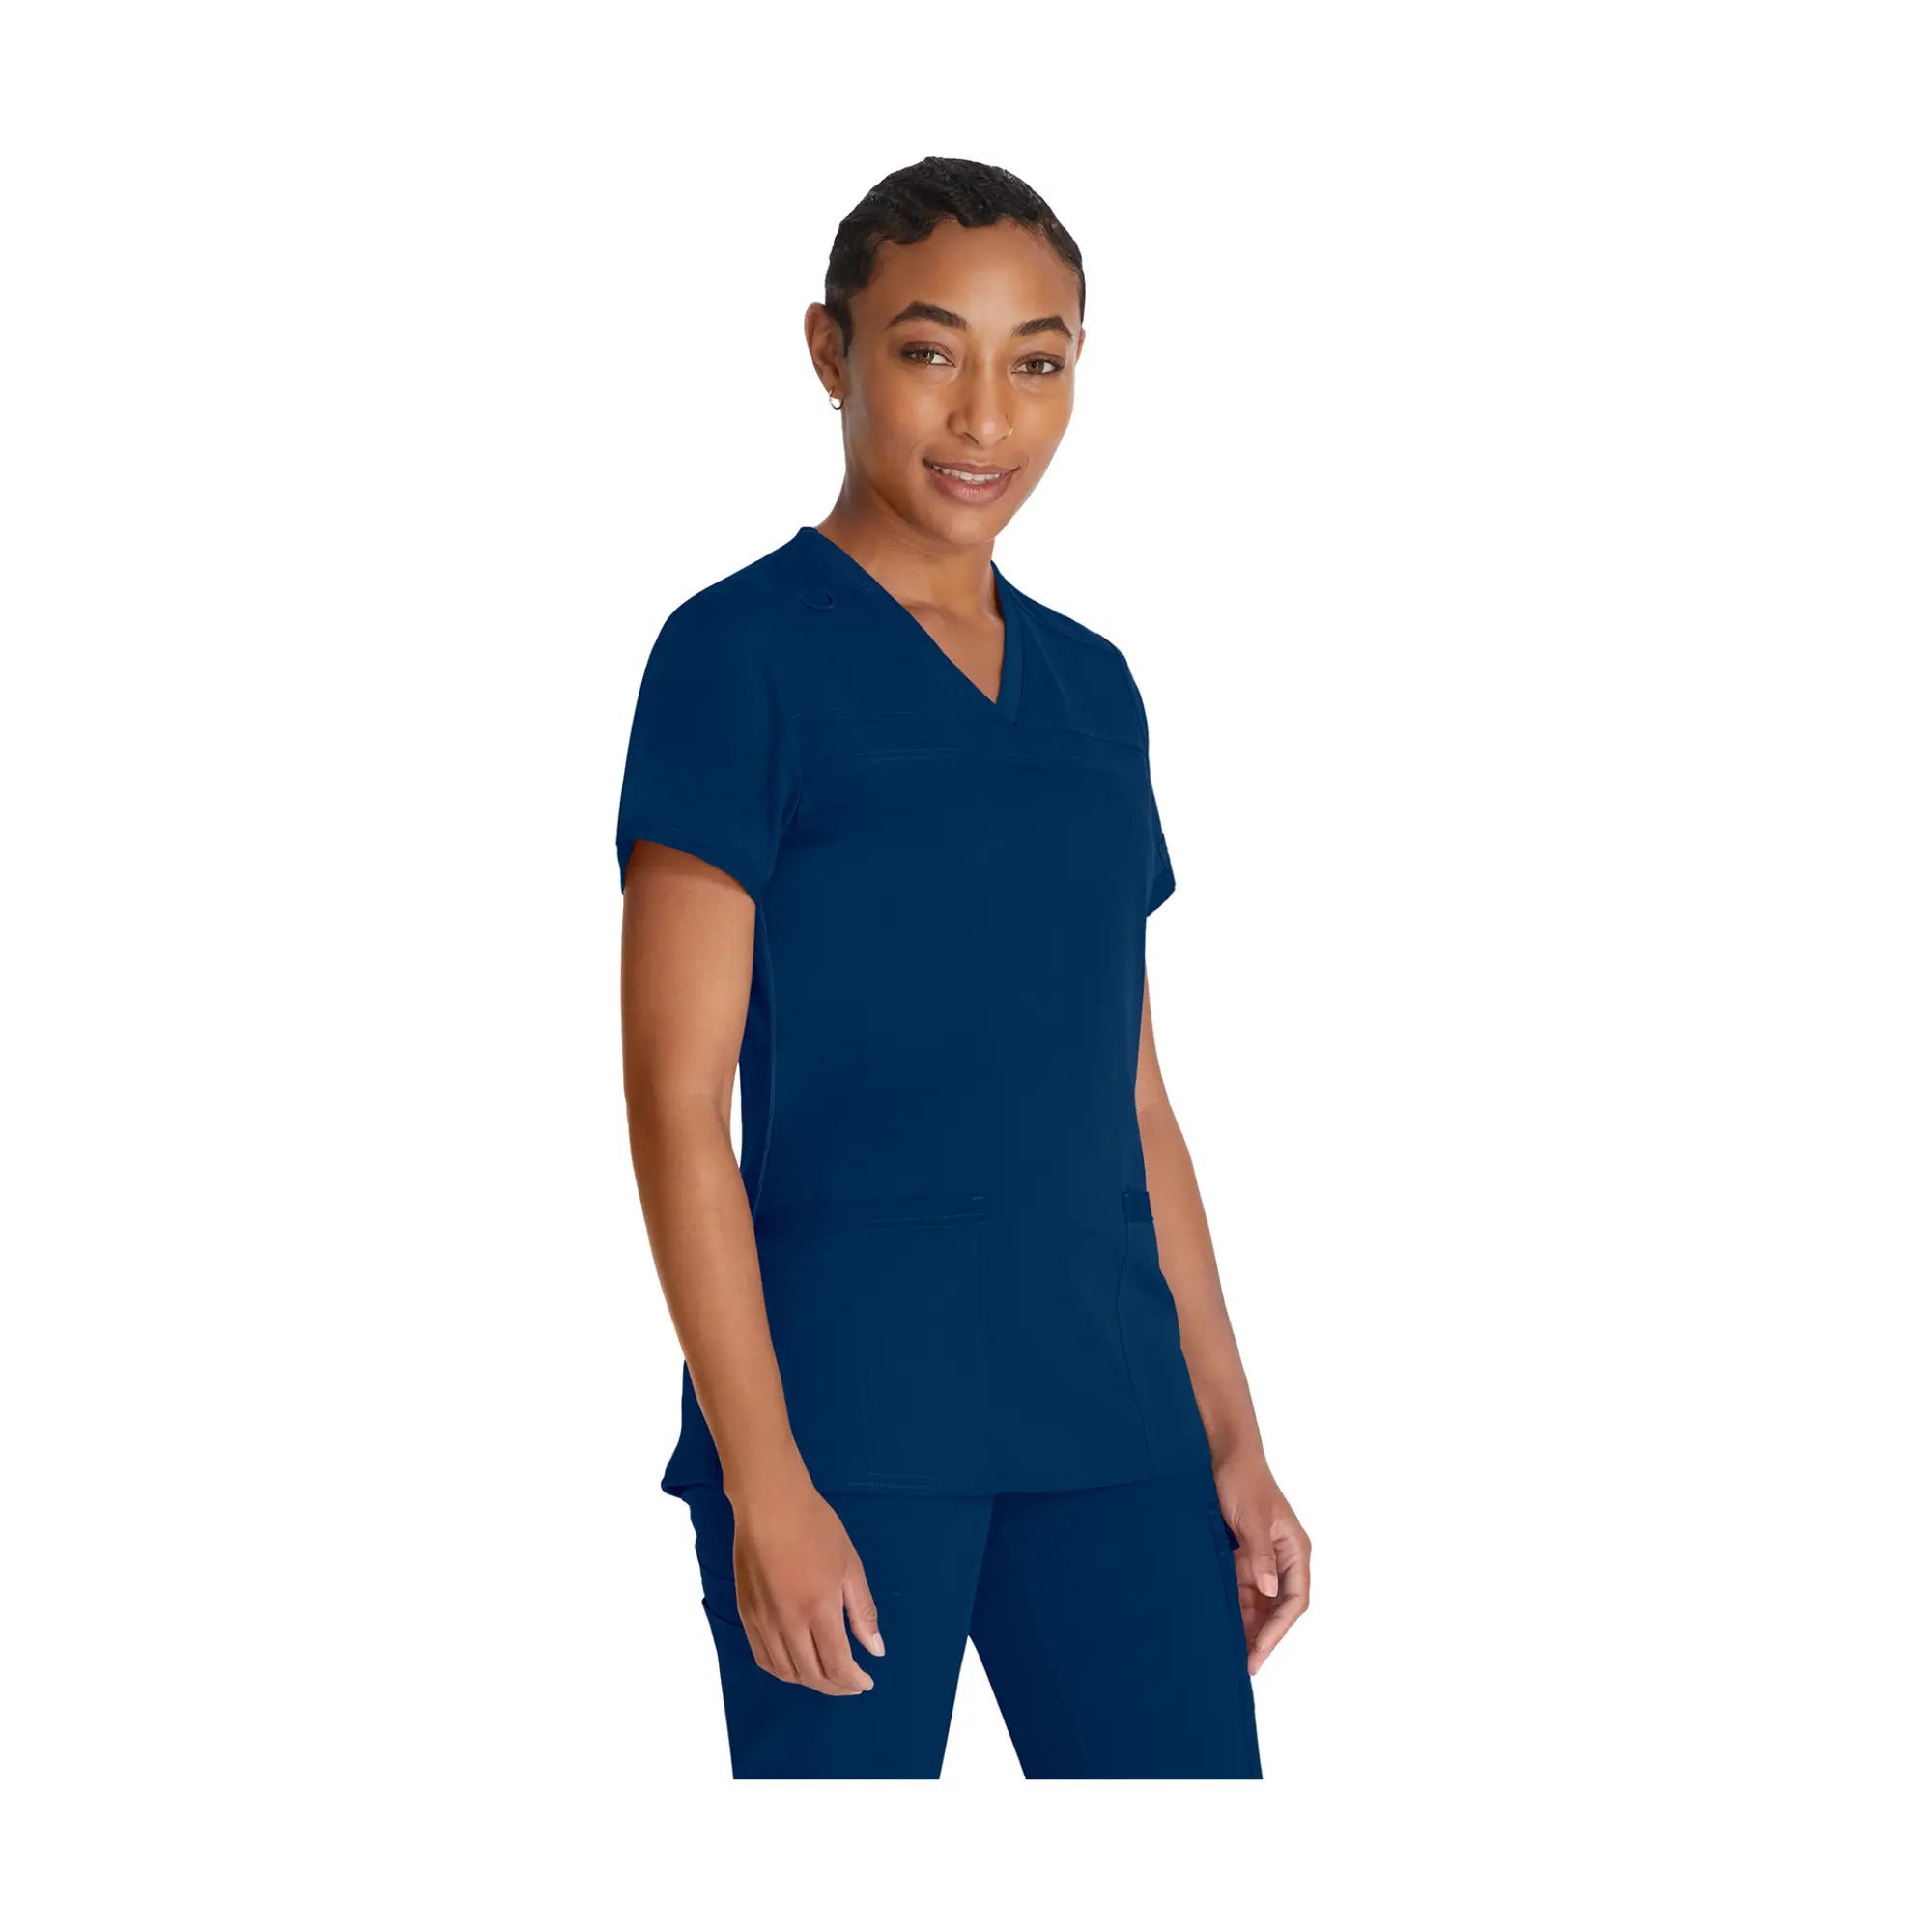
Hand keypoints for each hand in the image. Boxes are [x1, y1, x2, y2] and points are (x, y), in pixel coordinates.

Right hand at [729, 1487, 886, 1695]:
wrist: (770, 1504)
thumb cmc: (816, 1528)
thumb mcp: (850, 1566)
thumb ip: (862, 1612)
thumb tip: (875, 1650)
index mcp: (818, 1610)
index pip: (837, 1666)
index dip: (854, 1682)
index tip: (866, 1682)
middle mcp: (787, 1623)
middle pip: (812, 1676)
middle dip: (836, 1687)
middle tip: (852, 1684)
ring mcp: (763, 1620)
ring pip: (785, 1672)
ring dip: (810, 1682)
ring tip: (828, 1675)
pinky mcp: (746, 1614)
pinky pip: (763, 1657)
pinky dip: (783, 1670)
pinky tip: (797, 1663)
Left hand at [1213, 1451, 1310, 1673]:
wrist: (1220, 1452)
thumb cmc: (1241, 1478)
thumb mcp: (1251, 1517)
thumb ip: (1261, 1555)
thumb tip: (1271, 1591)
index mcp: (1294, 1549)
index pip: (1295, 1599)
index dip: (1279, 1629)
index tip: (1259, 1651)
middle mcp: (1282, 1558)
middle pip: (1277, 1608)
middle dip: (1263, 1636)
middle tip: (1244, 1665)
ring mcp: (1261, 1559)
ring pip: (1258, 1604)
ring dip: (1246, 1626)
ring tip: (1230, 1654)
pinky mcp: (1242, 1557)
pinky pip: (1240, 1591)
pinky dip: (1232, 1609)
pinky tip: (1218, 1624)